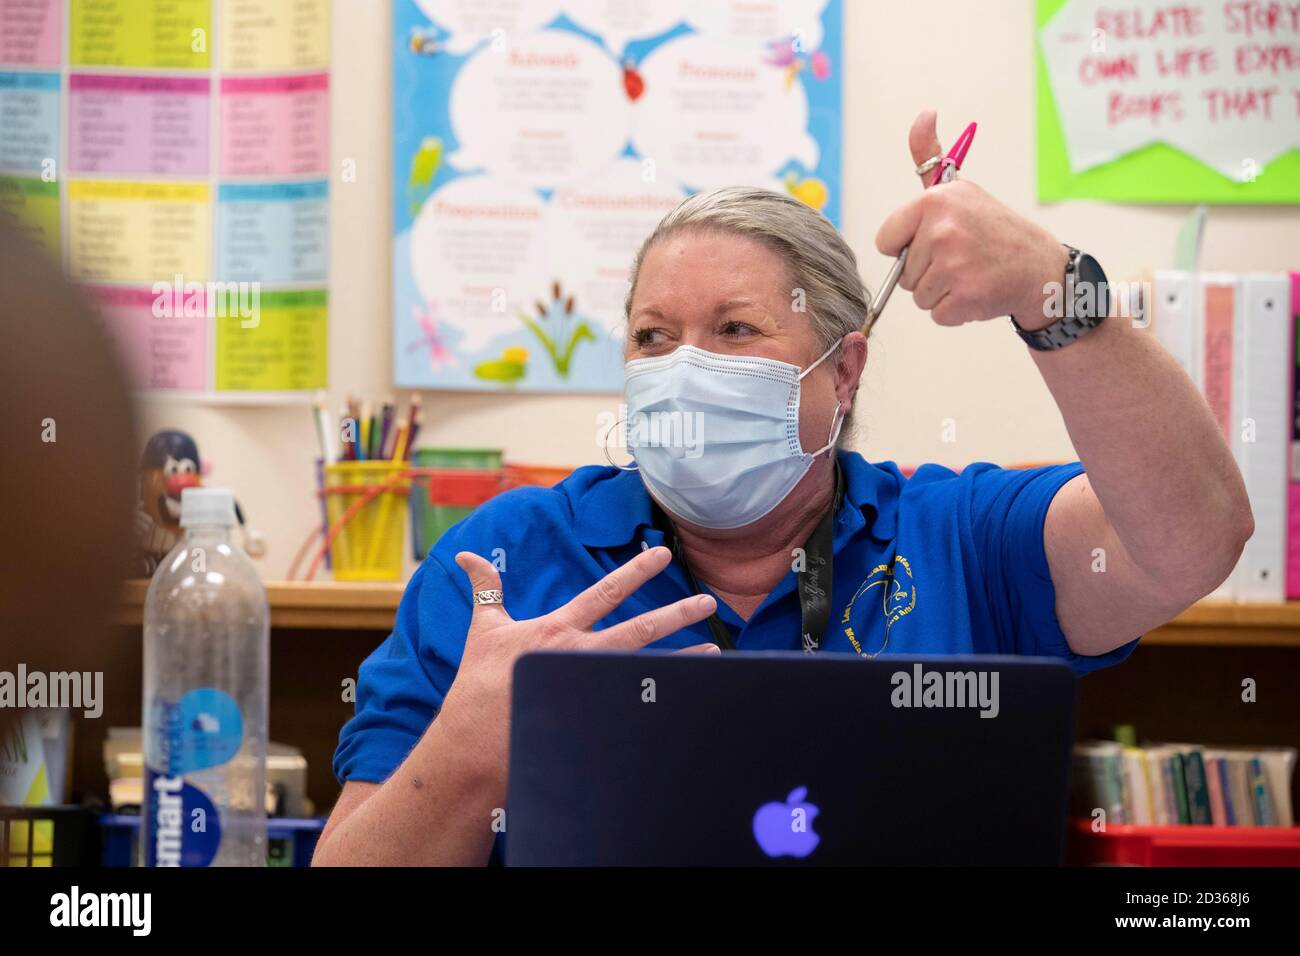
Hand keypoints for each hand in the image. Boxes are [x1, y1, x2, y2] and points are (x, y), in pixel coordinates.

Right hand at [440, 545, 718, 774]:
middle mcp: (578, 656)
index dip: (635, 571)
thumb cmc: (477, 684)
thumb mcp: (482, 629)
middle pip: (638, 630)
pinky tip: (687, 693)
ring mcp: (589, 689)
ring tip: (713, 650)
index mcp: (556, 630)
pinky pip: (636, 705)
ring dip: (682, 660)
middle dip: (675, 614)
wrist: (474, 744)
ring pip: (647, 669)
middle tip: (707, 602)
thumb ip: (485, 589)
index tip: (662, 555)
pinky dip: (661, 697)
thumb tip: (466, 556)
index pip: (603, 593)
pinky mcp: (594, 718)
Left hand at [876, 110, 1068, 329]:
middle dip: (927, 272)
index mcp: (933, 201)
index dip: (905, 246)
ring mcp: (954, 265)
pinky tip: (977, 290)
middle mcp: (942, 230)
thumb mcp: (959, 188)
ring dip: (941, 292)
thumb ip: (930, 157)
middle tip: (961, 257)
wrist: (1039, 266)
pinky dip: (955, 311)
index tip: (933, 239)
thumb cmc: (992, 228)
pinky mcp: (965, 296)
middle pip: (902, 273)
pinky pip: (937, 315)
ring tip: (970, 272)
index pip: (886, 241)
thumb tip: (924, 114)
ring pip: (918, 296)